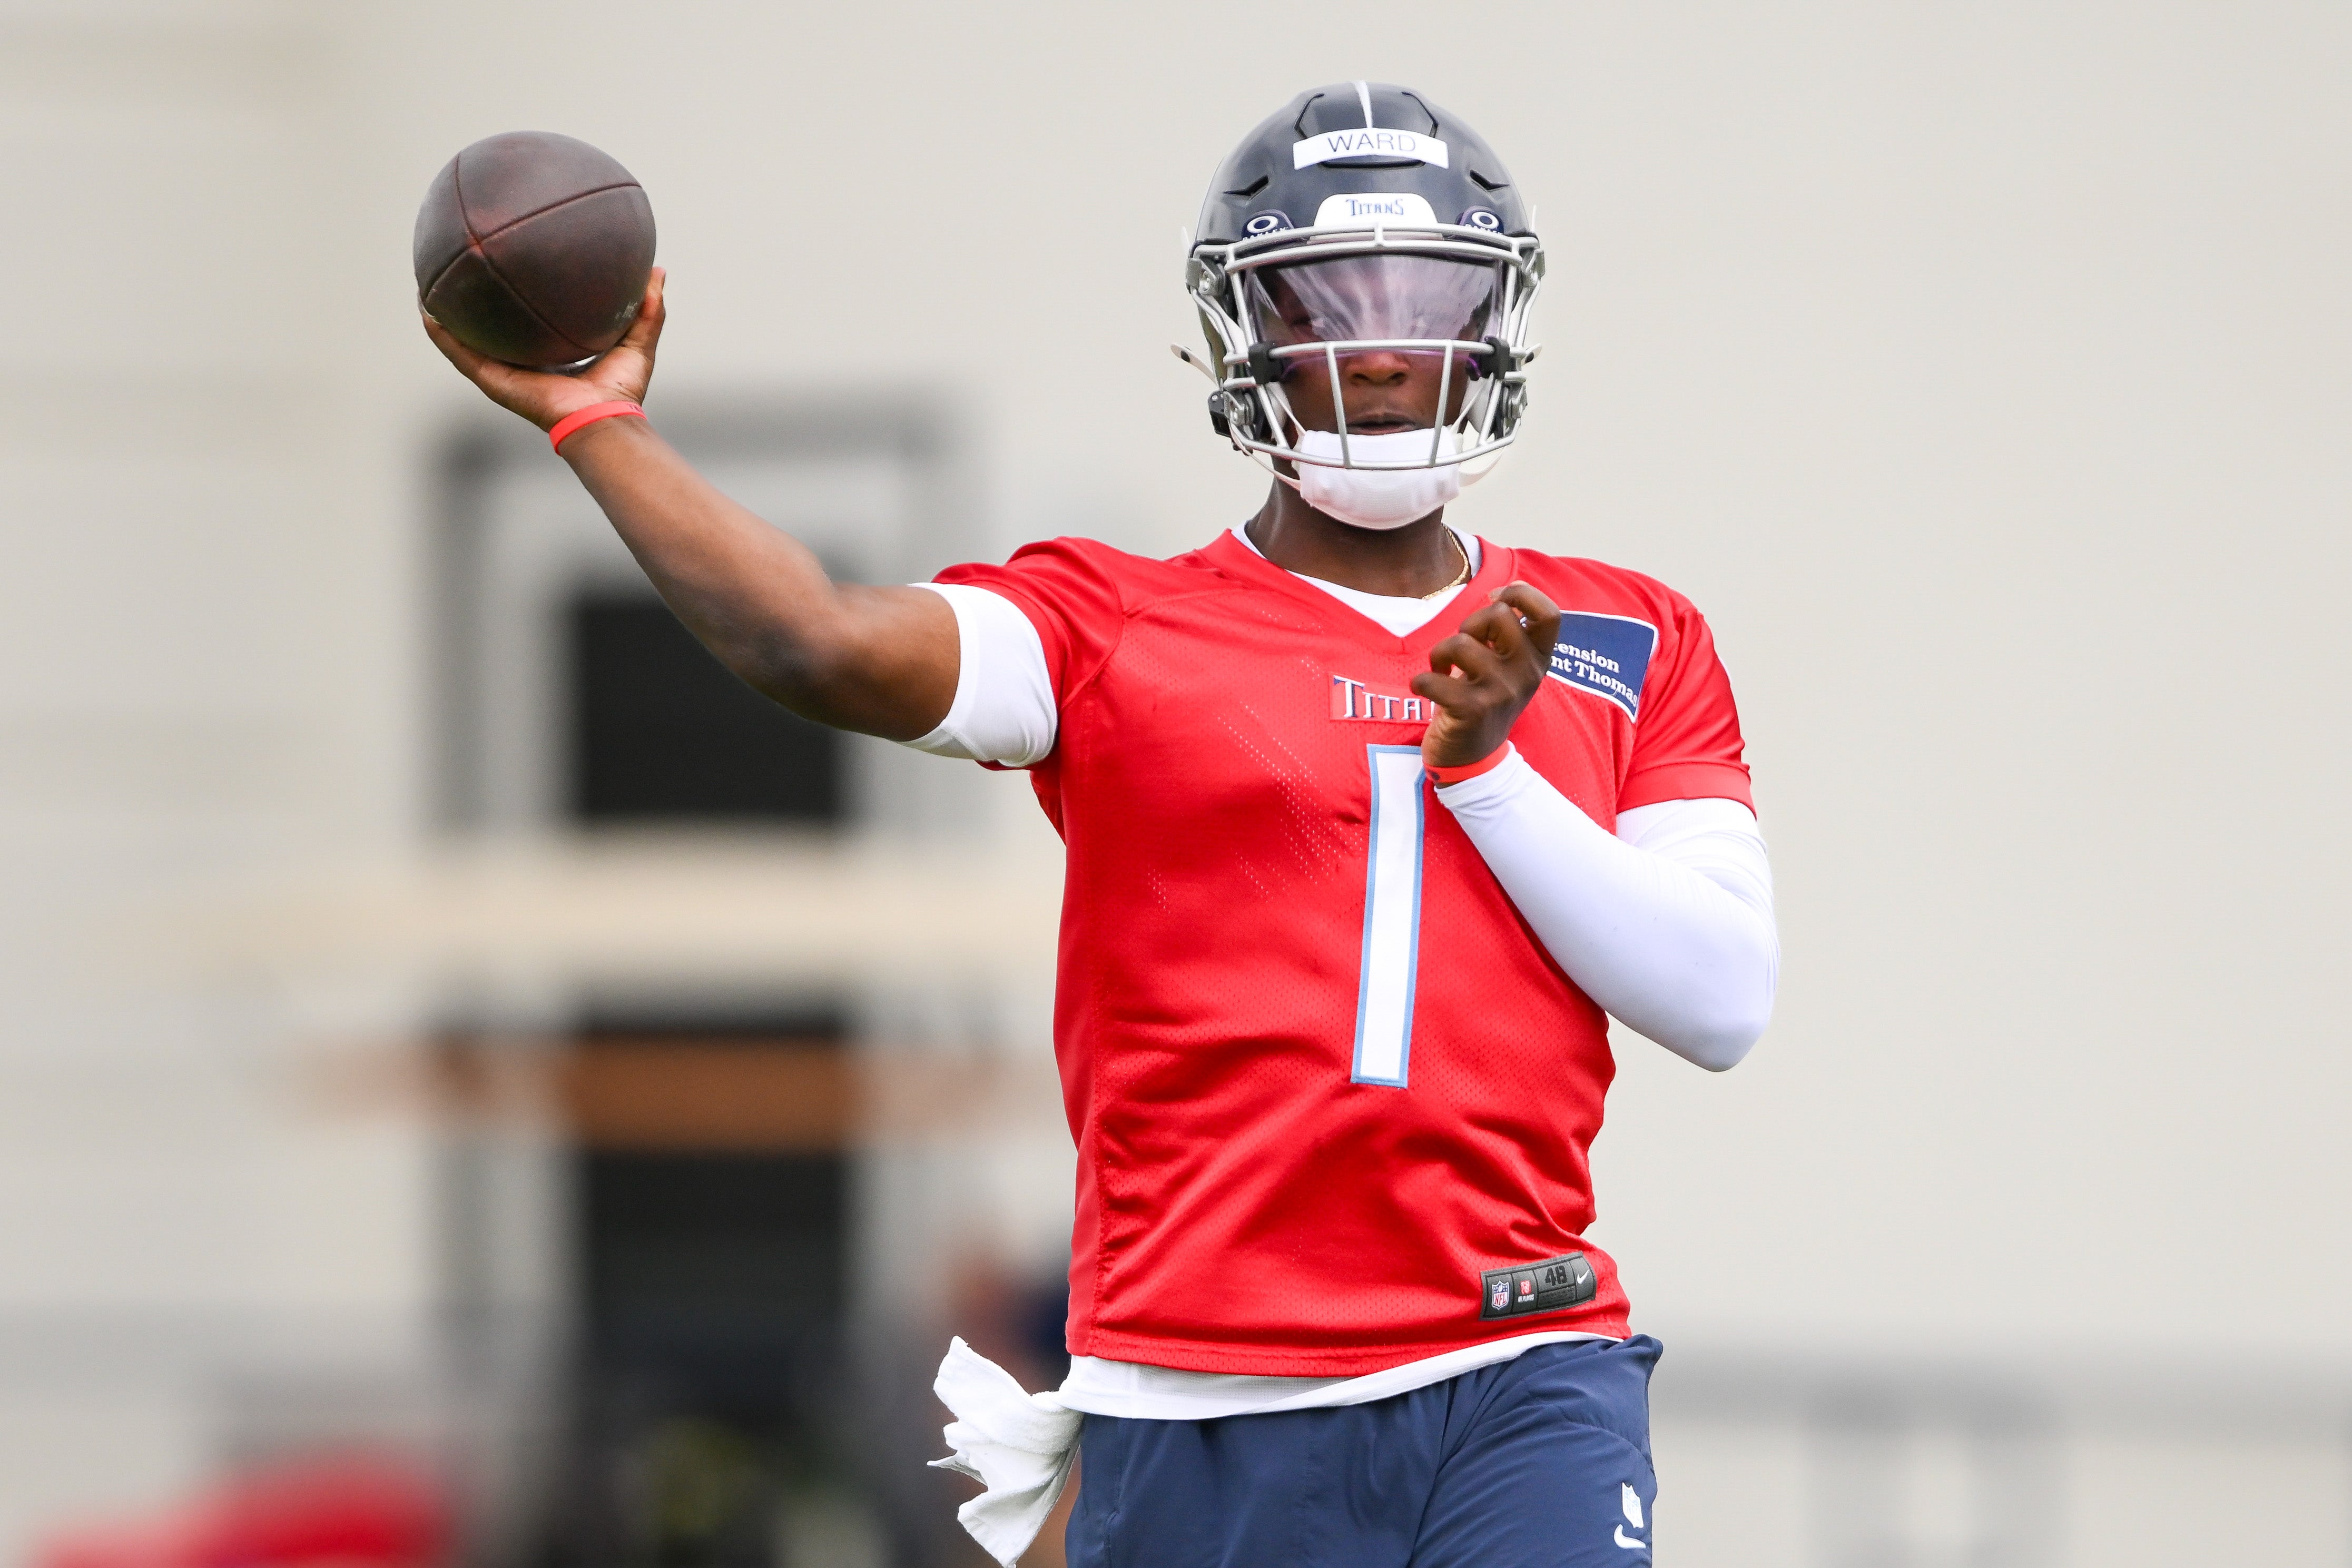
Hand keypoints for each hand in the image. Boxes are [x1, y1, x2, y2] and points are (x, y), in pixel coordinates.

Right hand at [420, 267, 666, 431]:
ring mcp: (504, 374)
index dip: (517, 303)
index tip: (509, 275)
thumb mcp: (637, 341)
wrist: (603, 421)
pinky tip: (427, 311)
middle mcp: (523, 365)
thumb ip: (647, 308)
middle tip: (460, 275)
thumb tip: (657, 271)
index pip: (527, 327)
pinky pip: (461, 355)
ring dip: (445, 317)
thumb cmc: (621, 392)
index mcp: (550, 358)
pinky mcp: (494, 381)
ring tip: (427, 288)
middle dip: (474, 307)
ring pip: (465, 342)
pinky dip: (442, 335)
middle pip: (490, 332)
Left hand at [1413, 581, 1562, 767]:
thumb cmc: (1484, 700)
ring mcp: (1501, 692)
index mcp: (1539, 659)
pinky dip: (1421, 681)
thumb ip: (1508, 633)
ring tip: (1441, 671)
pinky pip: (1434, 678)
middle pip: (1498, 614)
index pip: (1549, 613)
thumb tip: (1503, 593)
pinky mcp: (1472, 710)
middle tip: (1463, 649)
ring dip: (1439, 653)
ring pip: (1460, 642)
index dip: (1520, 594)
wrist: (1474, 760)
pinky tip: (1424, 690)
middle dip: (1470, 623)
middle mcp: (1526, 674)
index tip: (1495, 599)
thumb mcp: (1508, 666)